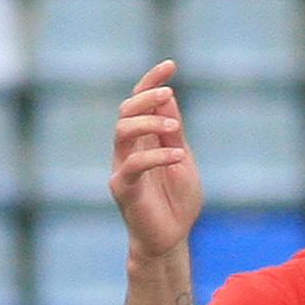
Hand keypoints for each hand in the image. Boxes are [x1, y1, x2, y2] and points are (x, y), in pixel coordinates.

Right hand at [109, 60, 201, 261]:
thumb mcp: (183, 161)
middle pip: (126, 109)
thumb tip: (168, 97)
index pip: (140, 101)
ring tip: (174, 127)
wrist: (171, 239)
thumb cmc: (178, 202)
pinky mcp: (123, 188)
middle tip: (169, 94)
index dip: (151, 80)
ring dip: (148, 122)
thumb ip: (173, 133)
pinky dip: (157, 156)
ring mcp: (122, 166)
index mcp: (144, 139)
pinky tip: (178, 155)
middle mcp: (129, 148)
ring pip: (122, 130)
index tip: (170, 65)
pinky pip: (133, 164)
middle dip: (146, 96)